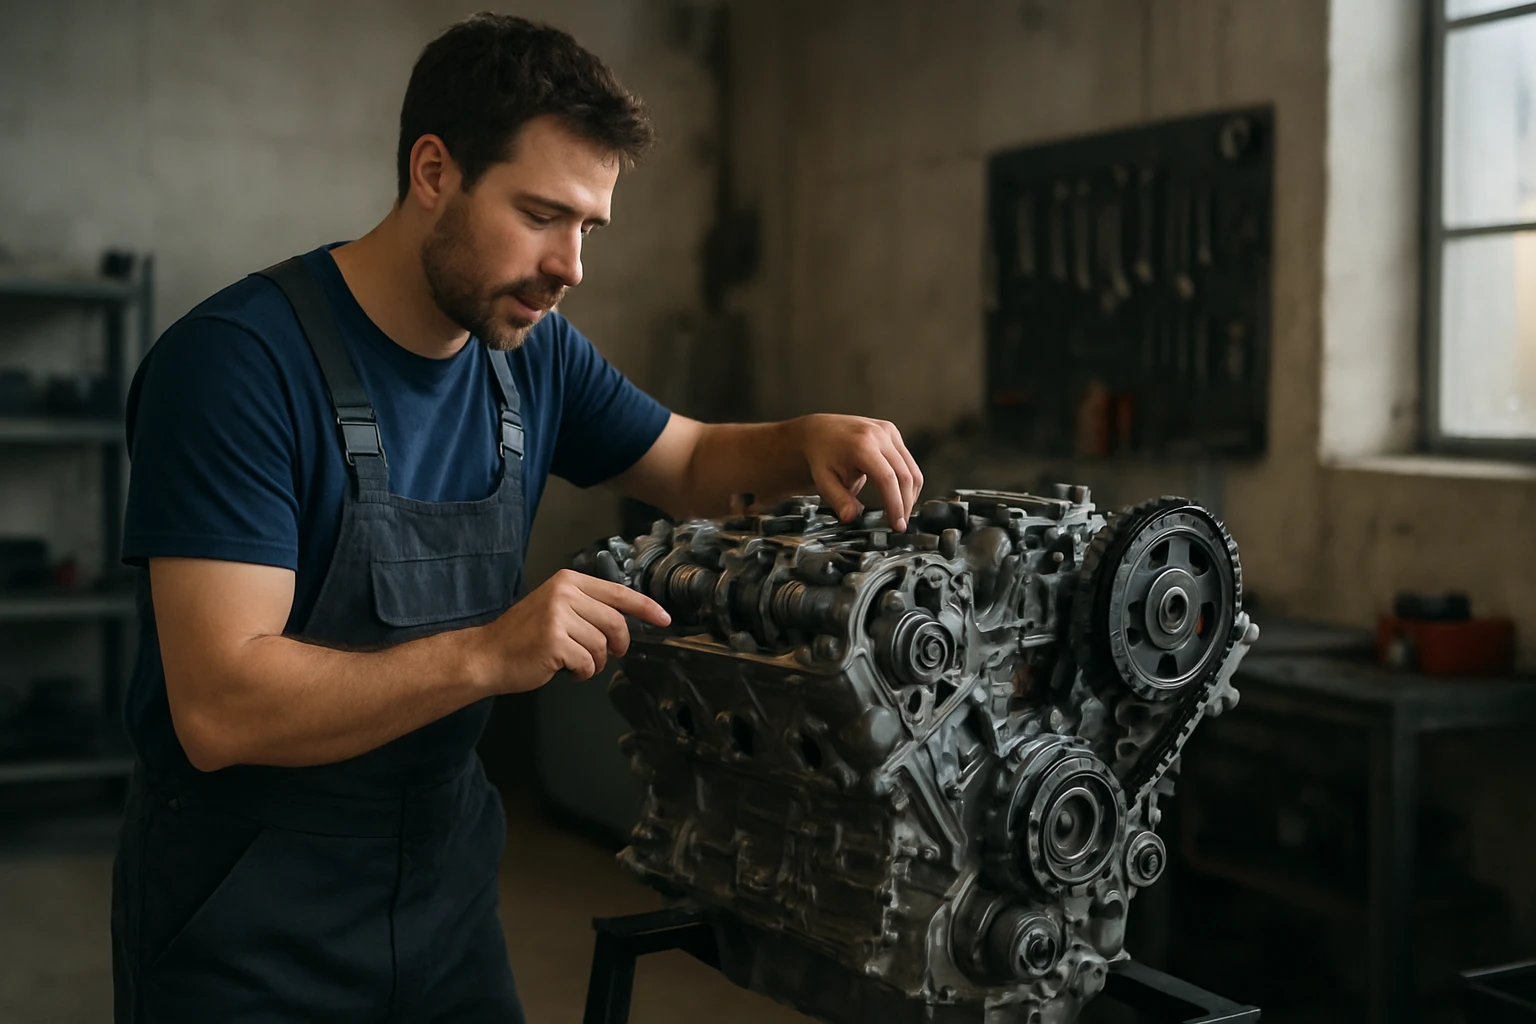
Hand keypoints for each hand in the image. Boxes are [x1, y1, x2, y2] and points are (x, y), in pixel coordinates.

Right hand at [471, 569, 670, 690]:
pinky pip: (587, 663)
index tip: (664, 618)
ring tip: (572, 661)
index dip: (645, 607)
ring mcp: (558, 616)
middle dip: (616, 644)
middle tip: (605, 654)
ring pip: (602, 645)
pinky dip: (581, 673)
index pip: (618, 593)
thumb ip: (587, 606)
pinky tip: (563, 669)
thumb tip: (626, 620)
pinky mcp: (555, 641)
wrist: (487, 655)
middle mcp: (564, 593)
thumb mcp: (555, 607)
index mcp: (568, 581)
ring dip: (594, 662)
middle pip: (616, 622)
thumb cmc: (522, 637)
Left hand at [793, 414, 923, 530]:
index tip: (896, 524)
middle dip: (905, 504)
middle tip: (900, 524)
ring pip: (912, 469)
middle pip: (904, 475)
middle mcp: (878, 435)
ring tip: (900, 513)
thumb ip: (839, 500)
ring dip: (910, 495)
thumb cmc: (821, 455)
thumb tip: (850, 518)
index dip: (895, 504)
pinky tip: (899, 495)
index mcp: (860, 445)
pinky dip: (907, 482)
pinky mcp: (892, 433)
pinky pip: (908, 462)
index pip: (887, 479)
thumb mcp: (823, 480)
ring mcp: (887, 431)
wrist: (819, 430)